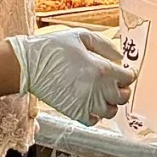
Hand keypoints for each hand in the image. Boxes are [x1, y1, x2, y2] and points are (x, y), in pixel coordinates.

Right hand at [8, 30, 133, 126]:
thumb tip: (119, 57)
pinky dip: (96, 115)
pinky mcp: (74, 113)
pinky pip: (94, 121)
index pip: (129, 78)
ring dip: (110, 103)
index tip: (124, 71)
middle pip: (123, 97)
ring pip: (111, 111)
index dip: (128, 73)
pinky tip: (90, 104)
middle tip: (114, 82)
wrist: (27, 65)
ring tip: (102, 93)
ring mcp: (86, 103)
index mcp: (102, 69)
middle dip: (122, 89)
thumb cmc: (52, 48)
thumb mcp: (80, 36)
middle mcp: (98, 89)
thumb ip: (104, 45)